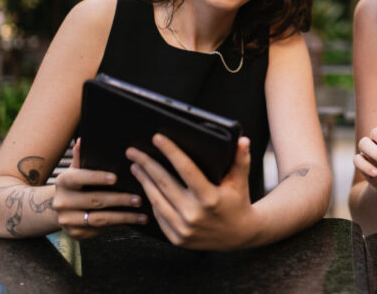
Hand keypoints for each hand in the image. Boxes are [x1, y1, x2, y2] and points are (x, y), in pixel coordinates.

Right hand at [53, 138, 146, 239]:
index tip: (115, 178)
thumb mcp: (76, 170)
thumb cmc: (76, 185)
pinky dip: (117, 226)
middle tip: (139, 199)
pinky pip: (99, 231)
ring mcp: (67, 220)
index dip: (97, 178)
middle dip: (119, 200)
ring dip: (123, 217)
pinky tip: (131, 222)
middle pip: (94, 201)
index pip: (80, 178)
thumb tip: (84, 140)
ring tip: (141, 215)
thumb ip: (82, 157)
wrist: (58, 208)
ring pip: (98, 219)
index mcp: (63, 182)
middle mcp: (61, 202)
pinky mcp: (75, 234)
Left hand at [126, 134, 258, 249]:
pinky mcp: (177, 238)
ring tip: (136, 166)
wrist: (239, 236)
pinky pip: (159, 216)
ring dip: (144, 181)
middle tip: (134, 151)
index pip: (186, 169)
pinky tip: (146, 187)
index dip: (171, 151)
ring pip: (156, 199)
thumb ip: (241, 159)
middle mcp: (194, 214)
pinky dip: (151, 200)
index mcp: (210, 197)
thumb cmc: (238, 203)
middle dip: (146, 164)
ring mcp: (184, 228)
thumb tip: (243, 140)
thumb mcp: (240, 181)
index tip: (157, 138)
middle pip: (164, 182)